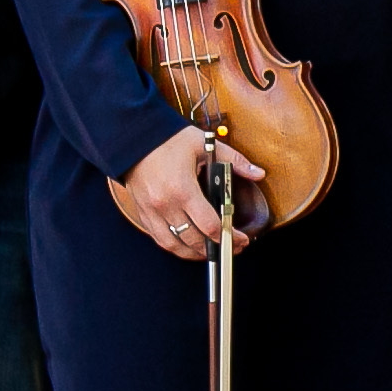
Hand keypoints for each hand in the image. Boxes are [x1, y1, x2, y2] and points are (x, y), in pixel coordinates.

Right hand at [116, 126, 265, 261]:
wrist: (133, 137)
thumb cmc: (167, 140)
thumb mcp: (204, 145)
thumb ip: (234, 160)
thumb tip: (258, 173)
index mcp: (182, 189)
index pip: (210, 225)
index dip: (229, 237)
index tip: (241, 240)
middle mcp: (165, 205)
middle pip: (194, 240)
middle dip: (216, 248)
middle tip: (231, 247)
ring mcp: (152, 211)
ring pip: (174, 245)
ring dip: (194, 253)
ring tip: (211, 251)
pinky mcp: (143, 213)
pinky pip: (160, 238)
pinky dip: (175, 246)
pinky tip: (188, 244)